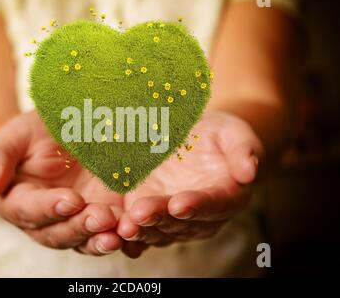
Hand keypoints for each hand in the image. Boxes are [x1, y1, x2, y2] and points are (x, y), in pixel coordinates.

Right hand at [0, 111, 125, 255]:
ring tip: (118, 233)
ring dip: (101, 240)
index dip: (50, 208)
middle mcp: (46, 219)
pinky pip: (110, 235)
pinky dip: (122, 240)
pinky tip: (134, 237)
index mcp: (19, 201)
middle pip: (58, 234)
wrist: (64, 132)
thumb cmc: (35, 132)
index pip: (29, 210)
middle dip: (80, 227)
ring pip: (85, 241)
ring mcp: (75, 220)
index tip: (72, 199)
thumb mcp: (17, 134)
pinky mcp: (101, 217)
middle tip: (102, 217)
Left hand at [117, 111, 262, 249]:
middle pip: (181, 221)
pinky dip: (128, 230)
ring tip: (124, 224)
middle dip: (160, 218)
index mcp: (227, 197)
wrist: (196, 141)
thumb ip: (243, 150)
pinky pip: (141, 226)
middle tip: (140, 213)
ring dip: (141, 229)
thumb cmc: (219, 136)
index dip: (197, 205)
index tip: (180, 203)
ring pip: (158, 229)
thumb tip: (250, 171)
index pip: (214, 204)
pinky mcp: (152, 214)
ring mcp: (174, 218)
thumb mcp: (234, 133)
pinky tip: (113, 229)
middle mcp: (201, 216)